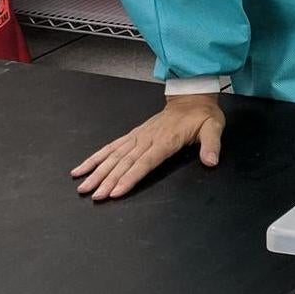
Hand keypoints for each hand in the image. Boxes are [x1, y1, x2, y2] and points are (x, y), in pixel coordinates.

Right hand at [70, 94, 224, 200]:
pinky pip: (111, 147)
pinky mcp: (133, 135)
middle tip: (94, 195)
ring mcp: (138, 136)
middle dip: (108, 180)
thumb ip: (211, 145)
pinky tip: (81, 168)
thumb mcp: (214, 128)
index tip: (115, 191)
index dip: (130, 177)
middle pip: (125, 162)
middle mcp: (148, 139)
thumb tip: (211, 161)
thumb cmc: (202, 115)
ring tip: (82, 186)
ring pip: (114, 155)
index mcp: (166, 140)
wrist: (191, 98)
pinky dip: (95, 158)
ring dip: (97, 171)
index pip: (145, 162)